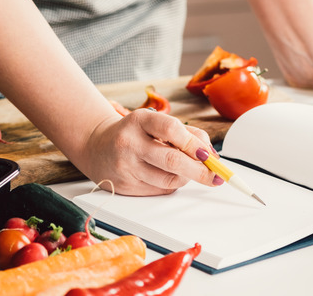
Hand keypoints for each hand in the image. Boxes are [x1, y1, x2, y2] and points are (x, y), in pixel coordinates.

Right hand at [76, 109, 220, 195]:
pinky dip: (171, 185)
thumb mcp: (155, 122)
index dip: (194, 143)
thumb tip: (211, 154)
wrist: (96, 146)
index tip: (209, 154)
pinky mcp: (124, 186)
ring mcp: (125, 167)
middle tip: (216, 175)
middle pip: (172, 161)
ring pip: (168, 180)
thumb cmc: (134, 133)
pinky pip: (159, 190)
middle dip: (200, 170)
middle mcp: (129, 143)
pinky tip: (168, 176)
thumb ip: (186, 133)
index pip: (171, 130)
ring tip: (189, 171)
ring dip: (186, 178)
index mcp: (138, 120)